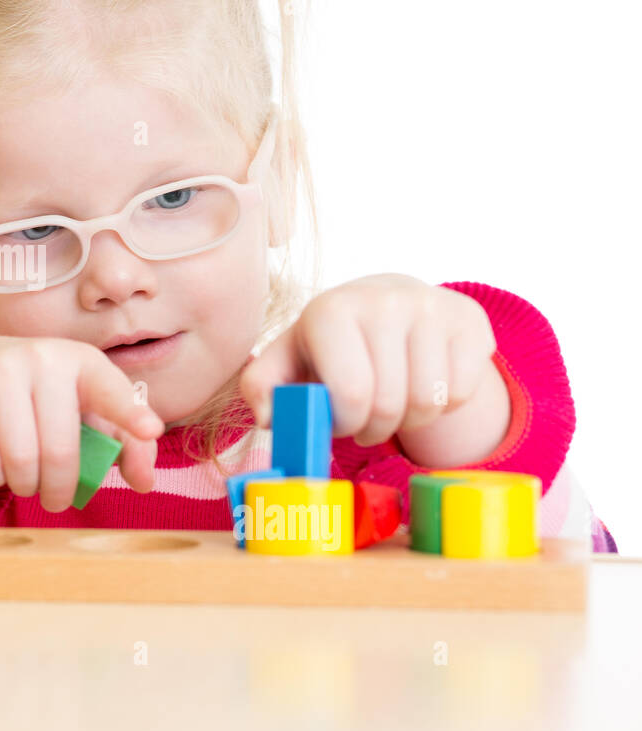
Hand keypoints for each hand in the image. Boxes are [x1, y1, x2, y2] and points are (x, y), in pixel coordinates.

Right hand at [0, 336, 164, 510]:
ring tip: (27, 481)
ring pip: (20, 461)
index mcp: (84, 363)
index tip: (150, 429)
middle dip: (59, 490)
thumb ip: (126, 445)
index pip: (111, 391)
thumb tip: (144, 482)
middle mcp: (43, 358)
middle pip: (59, 451)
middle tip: (55, 499)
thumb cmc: (48, 399)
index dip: (130, 413)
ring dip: (26, 486)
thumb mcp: (89, 411)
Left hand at [240, 273, 498, 446]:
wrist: (387, 303)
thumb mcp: (286, 361)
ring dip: (410, 421)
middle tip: (366, 421)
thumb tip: (269, 417)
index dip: (346, 423)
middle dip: (375, 429)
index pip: (351, 395)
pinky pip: (464, 393)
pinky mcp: (469, 320)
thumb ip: (261, 389)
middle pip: (390, 406)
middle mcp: (383, 301)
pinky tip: (423, 384)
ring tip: (393, 404)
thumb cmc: (330, 344)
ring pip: (430, 403)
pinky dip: (445, 405)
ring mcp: (431, 307)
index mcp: (331, 311)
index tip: (339, 418)